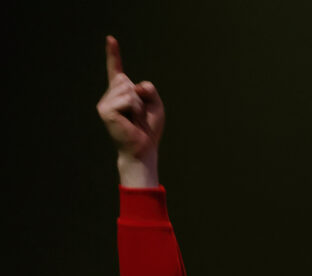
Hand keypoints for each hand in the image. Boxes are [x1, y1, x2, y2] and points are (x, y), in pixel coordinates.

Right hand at [97, 36, 163, 185]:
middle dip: (139, 97)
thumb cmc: (148, 130)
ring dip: (137, 105)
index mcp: (121, 94)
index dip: (113, 54)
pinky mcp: (105, 110)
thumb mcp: (156, 105)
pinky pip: (127, 99)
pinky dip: (134, 109)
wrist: (143, 150)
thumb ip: (149, 89)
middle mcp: (110, 96)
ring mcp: (105, 103)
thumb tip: (135, 86)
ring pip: (127, 89)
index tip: (110, 39)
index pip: (116, 70)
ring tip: (134, 119)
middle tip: (138, 116)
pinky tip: (130, 121)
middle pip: (126, 80)